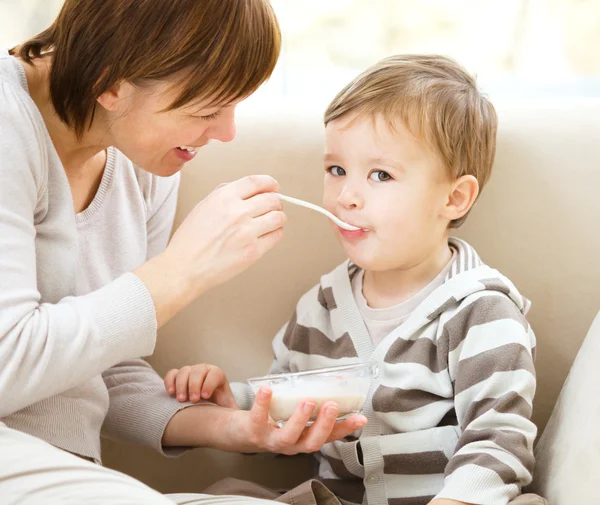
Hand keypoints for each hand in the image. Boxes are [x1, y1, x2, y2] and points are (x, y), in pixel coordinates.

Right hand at [135, 175, 286, 326]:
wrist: (185, 267)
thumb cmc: (190, 240)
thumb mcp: (203, 206)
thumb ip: (224, 194)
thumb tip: (246, 189)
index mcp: (223, 198)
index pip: (256, 182)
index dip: (270, 183)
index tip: (274, 187)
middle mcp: (237, 212)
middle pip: (272, 199)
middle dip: (276, 202)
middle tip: (274, 207)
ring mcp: (247, 232)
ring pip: (279, 217)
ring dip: (279, 217)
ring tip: (272, 221)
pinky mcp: (253, 251)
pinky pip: (276, 236)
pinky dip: (276, 232)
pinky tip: (269, 234)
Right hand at [164, 364, 237, 408]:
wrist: (206, 404)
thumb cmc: (218, 406)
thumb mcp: (228, 408)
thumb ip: (236, 412)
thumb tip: (250, 420)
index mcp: (218, 376)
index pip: (215, 373)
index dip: (209, 383)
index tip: (205, 396)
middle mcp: (204, 371)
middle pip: (198, 370)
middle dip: (194, 385)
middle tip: (191, 400)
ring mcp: (191, 372)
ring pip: (184, 371)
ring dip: (181, 385)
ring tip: (181, 399)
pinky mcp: (179, 376)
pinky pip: (172, 373)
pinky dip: (170, 381)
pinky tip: (171, 393)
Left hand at [227, 387, 367, 454]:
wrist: (237, 432)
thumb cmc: (271, 419)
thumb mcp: (295, 412)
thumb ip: (313, 400)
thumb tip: (336, 379)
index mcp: (304, 438)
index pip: (329, 436)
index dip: (345, 428)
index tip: (360, 418)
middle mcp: (291, 444)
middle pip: (312, 442)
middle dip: (324, 424)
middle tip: (331, 405)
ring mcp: (271, 440)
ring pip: (288, 436)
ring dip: (299, 419)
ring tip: (307, 401)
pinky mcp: (253, 431)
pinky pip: (258, 418)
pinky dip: (262, 403)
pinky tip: (267, 389)